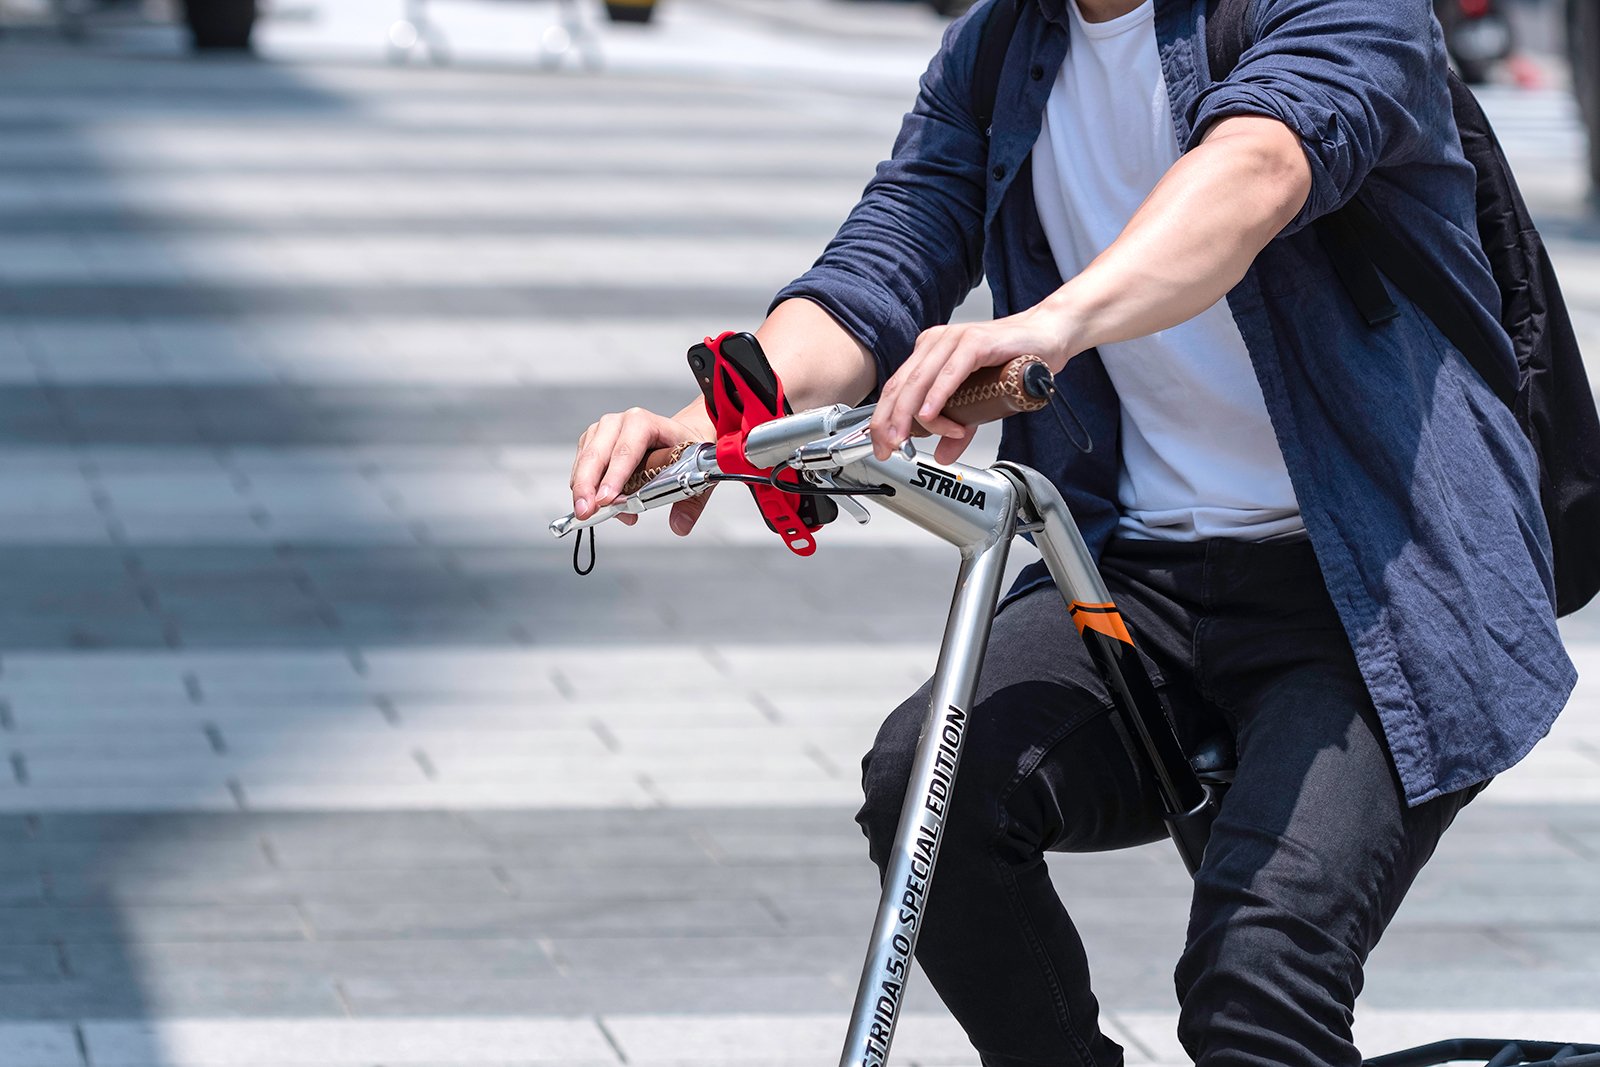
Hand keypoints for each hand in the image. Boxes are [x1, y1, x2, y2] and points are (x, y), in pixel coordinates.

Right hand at [570, 406, 713, 533]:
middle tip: (586, 513)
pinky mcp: (591, 442)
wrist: (678, 437)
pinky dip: (584, 488)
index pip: (626, 450)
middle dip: (587, 486)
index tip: (607, 500)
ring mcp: (602, 431)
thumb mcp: (694, 474)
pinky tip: (592, 505)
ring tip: (587, 514)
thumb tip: (679, 526)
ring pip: (584, 462)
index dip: (615, 476)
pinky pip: (580, 466)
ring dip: (583, 490)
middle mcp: (618, 422)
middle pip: (596, 455)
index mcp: (644, 422)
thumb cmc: (684, 451)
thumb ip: (689, 503)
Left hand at [871, 304, 1075, 462]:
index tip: (881, 446)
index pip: (896, 388)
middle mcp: (936, 343)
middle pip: (901, 385)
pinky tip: (928, 413)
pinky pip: (951, 372)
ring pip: (921, 380)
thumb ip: (958, 427)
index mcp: (929, 353)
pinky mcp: (976, 342)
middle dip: (889, 421)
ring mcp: (955, 340)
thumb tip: (943, 454)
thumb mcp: (977, 403)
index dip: (883, 420)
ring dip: (909, 413)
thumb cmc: (1012, 360)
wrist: (1047, 337)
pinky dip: (937, 395)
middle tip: (889, 447)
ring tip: (904, 438)